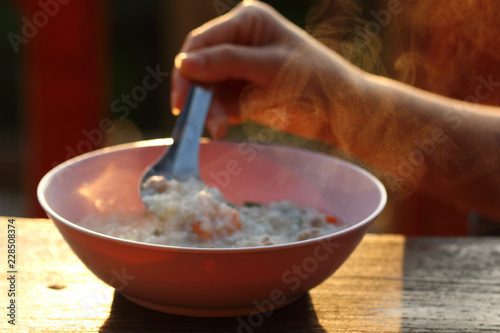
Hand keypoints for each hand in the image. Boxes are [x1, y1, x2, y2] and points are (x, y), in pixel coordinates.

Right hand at [171, 0, 329, 137]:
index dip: (187, 68)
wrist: (341, 111)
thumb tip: (183, 63)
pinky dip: (217, 116)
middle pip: (200, 65)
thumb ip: (226, 62)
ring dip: (207, 109)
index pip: (203, 41)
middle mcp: (239, 41)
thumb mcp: (269, 67)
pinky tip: (222, 127)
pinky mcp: (242, 92)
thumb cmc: (314, 79)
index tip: (181, 97)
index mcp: (247, 21)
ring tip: (218, 128)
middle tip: (194, 118)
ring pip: (206, 88)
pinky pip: (218, 103)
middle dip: (197, 93)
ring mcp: (239, 68)